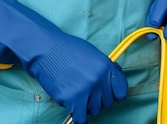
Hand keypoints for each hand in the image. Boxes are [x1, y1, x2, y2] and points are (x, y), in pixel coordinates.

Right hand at [0, 0, 127, 123]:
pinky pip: (81, 118)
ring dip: (86, 105)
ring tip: (75, 90)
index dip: (113, 92)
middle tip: (84, 87)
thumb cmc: (67, 49)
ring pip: (94, 110)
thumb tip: (116, 78)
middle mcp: (98, 79)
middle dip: (96, 97)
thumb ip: (105, 67)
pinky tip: (73, 106)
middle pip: (106, 102)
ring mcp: (85, 90)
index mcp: (105, 66)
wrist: (45, 49)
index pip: (121, 92)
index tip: (106, 91)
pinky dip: (78, 116)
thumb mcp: (91, 53)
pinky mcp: (72, 99)